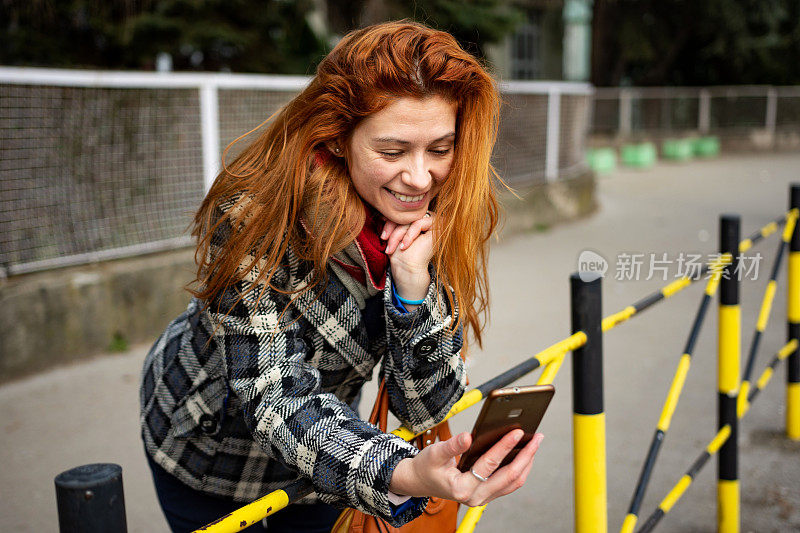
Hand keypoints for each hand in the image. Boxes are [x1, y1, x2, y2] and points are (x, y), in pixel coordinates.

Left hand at [382, 213, 434, 304]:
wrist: (408, 268)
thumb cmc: (400, 253)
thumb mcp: (393, 233)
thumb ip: (392, 221)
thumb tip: (383, 212)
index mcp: (417, 218)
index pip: (402, 214)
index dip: (390, 222)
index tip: (382, 234)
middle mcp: (427, 217)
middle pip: (406, 215)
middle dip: (393, 228)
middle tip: (384, 239)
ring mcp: (434, 221)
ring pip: (411, 220)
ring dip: (398, 233)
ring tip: (392, 246)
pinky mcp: (438, 226)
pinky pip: (420, 223)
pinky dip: (409, 235)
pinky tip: (404, 246)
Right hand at [389, 430, 543, 506]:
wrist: (419, 483)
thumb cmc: (426, 467)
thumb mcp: (434, 454)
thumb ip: (452, 446)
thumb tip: (469, 436)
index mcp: (462, 488)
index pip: (490, 465)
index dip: (504, 447)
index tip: (517, 432)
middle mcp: (476, 497)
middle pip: (510, 477)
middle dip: (526, 456)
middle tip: (537, 437)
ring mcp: (483, 497)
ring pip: (513, 482)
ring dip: (526, 463)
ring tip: (534, 443)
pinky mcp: (486, 494)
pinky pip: (509, 483)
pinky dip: (519, 468)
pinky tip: (524, 453)